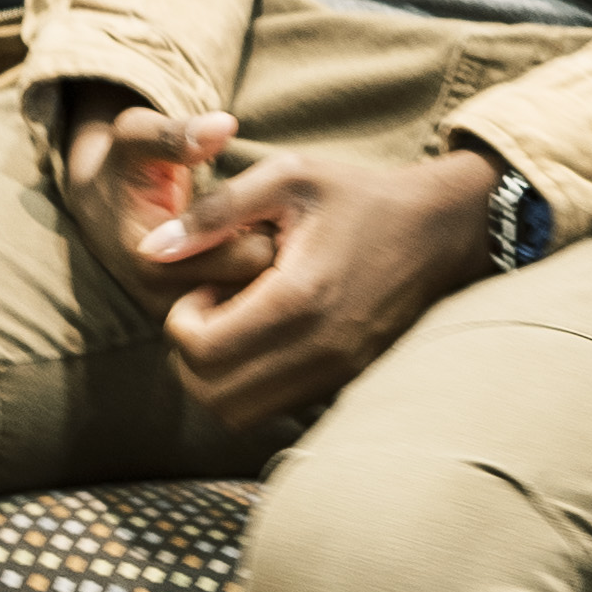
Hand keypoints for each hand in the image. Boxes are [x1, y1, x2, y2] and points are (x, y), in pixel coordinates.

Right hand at [53, 92, 264, 299]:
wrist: (99, 207)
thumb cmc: (123, 166)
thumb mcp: (138, 138)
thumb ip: (175, 134)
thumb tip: (223, 125)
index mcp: (154, 263)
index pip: (249, 255)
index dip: (268, 223)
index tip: (266, 199)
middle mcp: (166, 303)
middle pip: (260, 287)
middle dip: (276, 251)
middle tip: (277, 218)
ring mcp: (179, 318)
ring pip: (257, 306)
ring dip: (270, 273)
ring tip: (261, 232)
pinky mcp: (190, 323)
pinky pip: (246, 313)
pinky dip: (258, 287)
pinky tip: (251, 253)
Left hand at [155, 143, 497, 438]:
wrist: (443, 229)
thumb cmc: (359, 196)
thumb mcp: (286, 177)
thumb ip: (214, 212)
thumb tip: (148, 251)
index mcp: (299, 297)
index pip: (200, 349)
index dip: (181, 319)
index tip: (206, 283)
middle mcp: (320, 349)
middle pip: (210, 394)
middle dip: (190, 353)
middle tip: (213, 306)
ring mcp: (337, 374)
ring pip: (239, 414)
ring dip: (217, 375)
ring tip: (237, 322)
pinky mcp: (348, 383)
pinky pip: (276, 409)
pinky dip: (251, 385)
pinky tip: (267, 335)